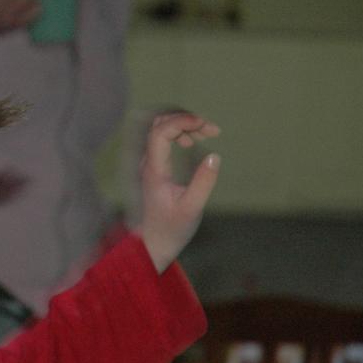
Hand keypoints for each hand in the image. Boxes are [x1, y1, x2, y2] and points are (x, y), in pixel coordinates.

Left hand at [135, 112, 220, 272]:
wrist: (153, 243)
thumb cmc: (172, 229)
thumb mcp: (192, 208)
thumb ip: (203, 182)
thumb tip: (214, 156)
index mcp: (154, 171)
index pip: (159, 133)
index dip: (181, 122)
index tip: (204, 126)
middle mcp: (147, 164)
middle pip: (158, 125)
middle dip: (184, 119)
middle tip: (210, 129)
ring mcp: (149, 164)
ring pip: (160, 129)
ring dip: (183, 125)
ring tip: (207, 133)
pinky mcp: (154, 167)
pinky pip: (161, 139)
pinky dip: (179, 133)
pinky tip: (192, 142)